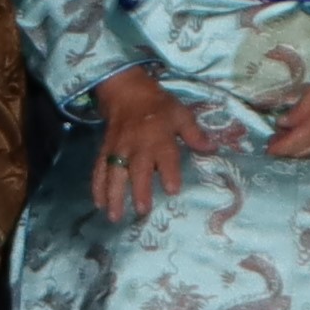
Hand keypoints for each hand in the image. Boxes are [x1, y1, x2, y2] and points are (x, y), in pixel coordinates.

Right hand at [85, 68, 203, 222]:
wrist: (126, 92)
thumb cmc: (157, 106)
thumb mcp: (180, 114)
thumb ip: (194, 133)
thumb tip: (212, 148)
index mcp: (159, 138)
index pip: (166, 157)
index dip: (169, 173)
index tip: (172, 190)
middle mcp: (138, 146)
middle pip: (138, 170)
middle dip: (139, 190)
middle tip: (142, 210)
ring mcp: (119, 150)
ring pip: (115, 174)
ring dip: (114, 195)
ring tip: (115, 216)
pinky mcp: (106, 151)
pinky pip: (100, 170)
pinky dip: (97, 187)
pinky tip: (99, 204)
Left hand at [258, 75, 309, 162]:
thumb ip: (298, 111)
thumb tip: (282, 125)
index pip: (293, 143)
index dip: (278, 147)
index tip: (267, 147)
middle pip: (301, 154)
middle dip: (285, 152)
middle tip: (273, 145)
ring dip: (296, 153)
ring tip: (285, 144)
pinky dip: (309, 151)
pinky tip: (303, 144)